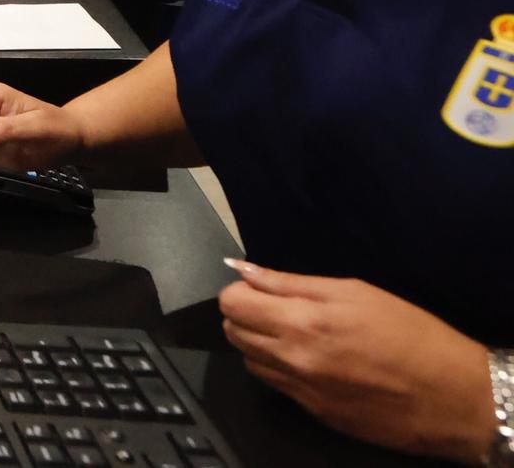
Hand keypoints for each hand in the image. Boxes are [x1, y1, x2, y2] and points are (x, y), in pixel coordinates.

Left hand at [219, 261, 493, 461]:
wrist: (452, 397)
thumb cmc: (410, 334)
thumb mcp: (354, 292)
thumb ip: (290, 283)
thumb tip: (244, 271)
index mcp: (302, 322)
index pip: (231, 303)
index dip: (242, 291)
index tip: (261, 289)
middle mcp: (293, 359)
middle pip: (233, 332)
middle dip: (247, 315)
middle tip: (279, 309)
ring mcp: (301, 391)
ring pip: (249, 360)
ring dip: (260, 344)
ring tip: (296, 334)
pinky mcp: (314, 413)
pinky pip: (276, 385)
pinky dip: (280, 368)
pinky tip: (311, 360)